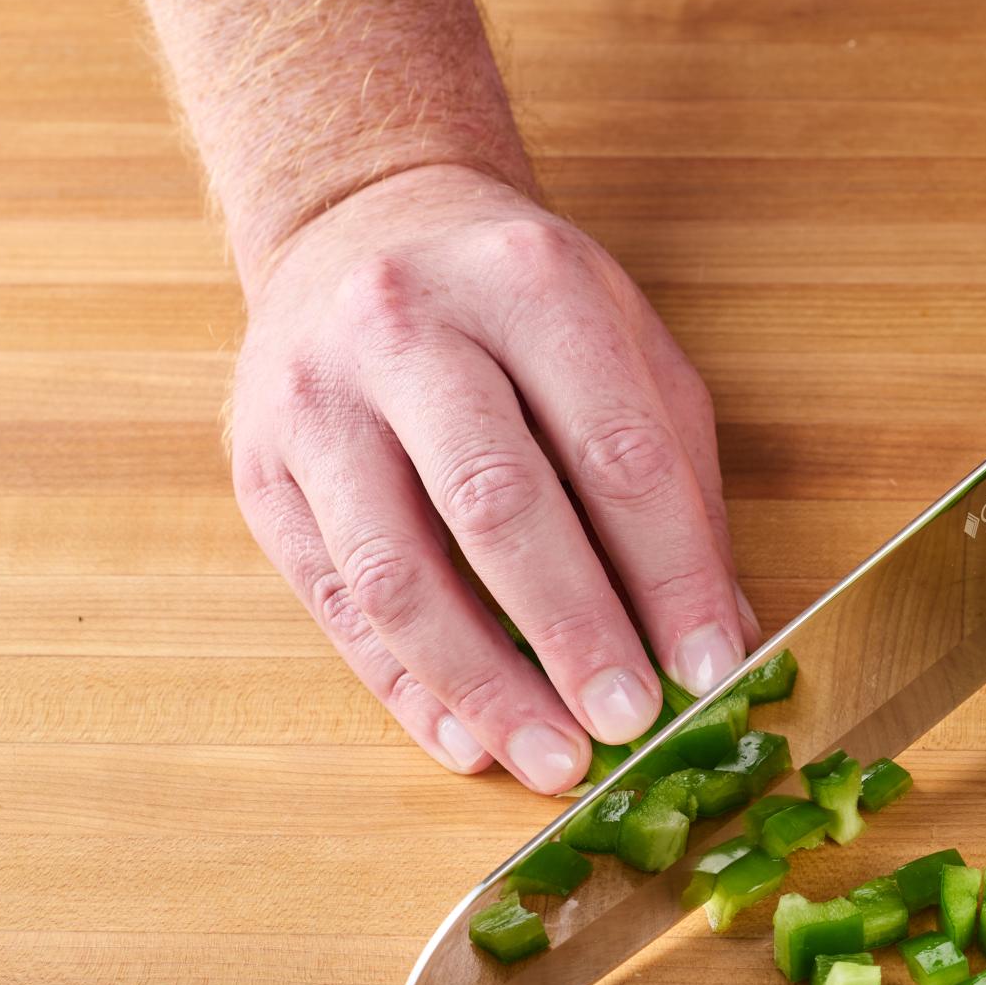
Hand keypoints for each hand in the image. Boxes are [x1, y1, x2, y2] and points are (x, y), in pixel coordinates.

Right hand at [230, 164, 756, 792]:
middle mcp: (408, 329)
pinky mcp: (261, 468)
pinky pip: (335, 599)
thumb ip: (680, 487)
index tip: (713, 670)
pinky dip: (406, 685)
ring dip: (483, 684)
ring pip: (396, 569)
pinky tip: (467, 739)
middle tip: (632, 725)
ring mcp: (317, 399)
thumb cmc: (524, 307)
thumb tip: (724, 638)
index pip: (616, 452)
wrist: (364, 225)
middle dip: (574, 632)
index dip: (671, 574)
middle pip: (496, 504)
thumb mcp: (629, 353)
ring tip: (552, 760)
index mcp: (530, 284)